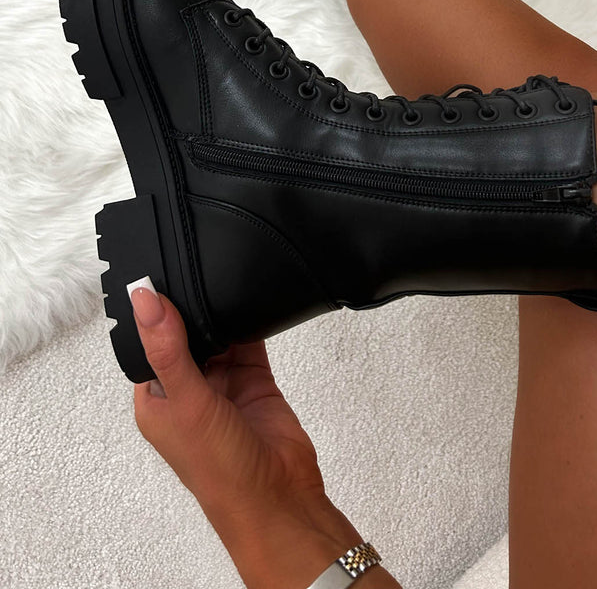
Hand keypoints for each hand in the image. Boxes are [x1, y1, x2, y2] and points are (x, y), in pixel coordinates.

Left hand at [128, 280, 371, 587]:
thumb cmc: (220, 472)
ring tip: (224, 284)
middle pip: (186, 335)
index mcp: (157, 400)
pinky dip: (251, 323)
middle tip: (195, 271)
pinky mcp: (255, 381)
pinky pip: (250, 341)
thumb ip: (168, 348)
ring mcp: (224, 386)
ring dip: (221, 315)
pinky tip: (251, 304)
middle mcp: (189, 392)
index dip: (154, 314)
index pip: (148, 343)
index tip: (158, 276)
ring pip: (219, 335)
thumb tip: (145, 301)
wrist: (279, 497)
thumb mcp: (186, 403)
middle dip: (192, 310)